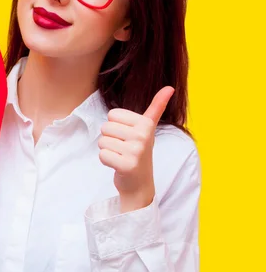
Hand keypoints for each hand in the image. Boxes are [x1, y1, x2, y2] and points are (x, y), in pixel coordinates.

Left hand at [98, 86, 174, 212]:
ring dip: (108, 150)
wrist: (140, 184)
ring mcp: (136, 151)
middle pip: (105, 127)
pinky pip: (102, 155)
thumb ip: (156, 108)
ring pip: (102, 141)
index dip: (116, 126)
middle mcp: (143, 136)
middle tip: (124, 148)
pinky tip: (118, 165)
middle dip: (110, 138)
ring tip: (122, 156)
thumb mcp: (148, 129)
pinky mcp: (127, 165)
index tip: (129, 136)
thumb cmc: (139, 152)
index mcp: (146, 124)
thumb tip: (169, 87)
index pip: (112, 114)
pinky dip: (106, 161)